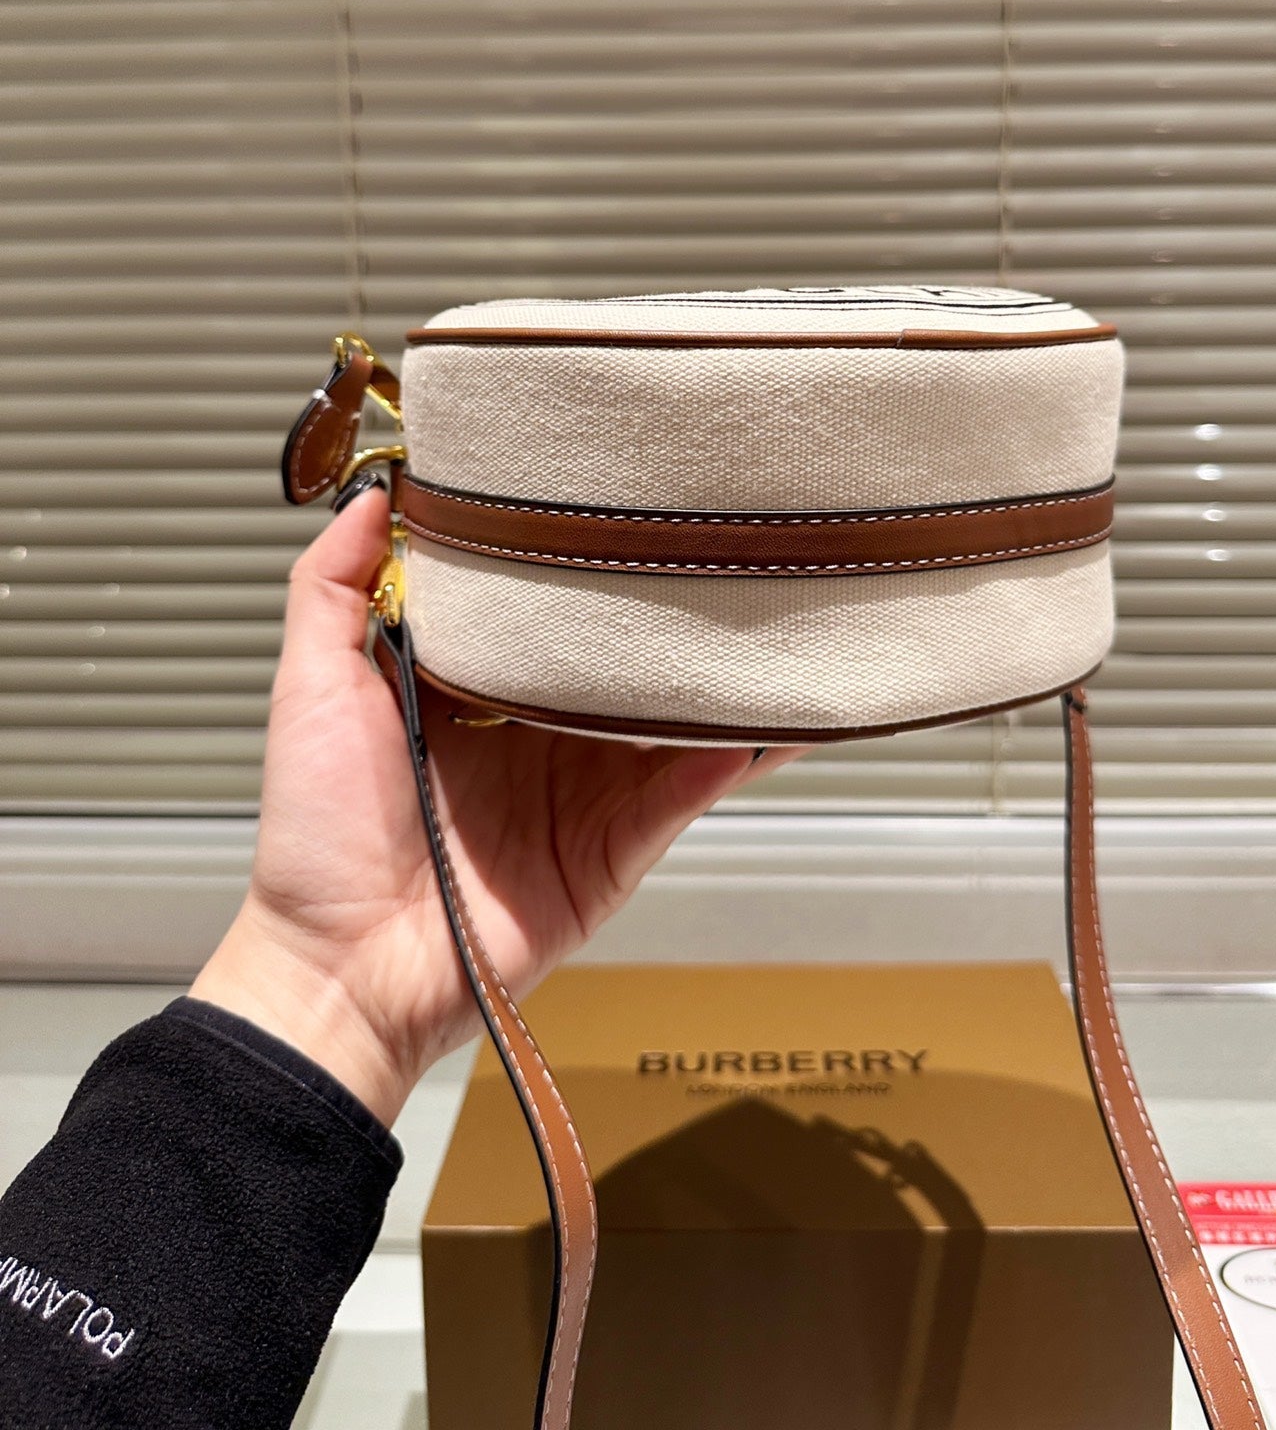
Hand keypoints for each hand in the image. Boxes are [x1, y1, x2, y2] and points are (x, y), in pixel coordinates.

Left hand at [192, 484, 799, 1124]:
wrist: (343, 968)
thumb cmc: (316, 840)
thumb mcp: (312, 689)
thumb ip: (331, 588)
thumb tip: (374, 494)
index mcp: (469, 690)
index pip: (539, 608)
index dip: (577, 558)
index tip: (616, 497)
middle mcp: (534, 734)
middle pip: (619, 656)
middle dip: (668, 608)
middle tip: (721, 541)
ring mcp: (584, 789)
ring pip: (671, 717)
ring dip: (721, 678)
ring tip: (776, 617)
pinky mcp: (617, 845)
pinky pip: (687, 790)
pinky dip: (734, 754)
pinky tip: (774, 713)